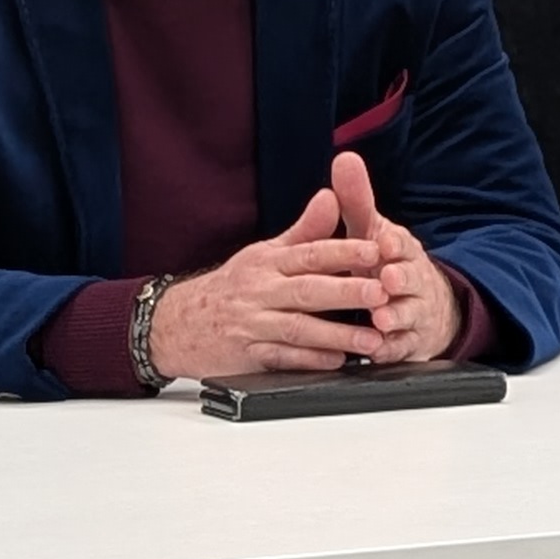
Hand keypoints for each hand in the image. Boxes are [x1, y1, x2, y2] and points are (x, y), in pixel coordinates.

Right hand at [147, 188, 388, 379]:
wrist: (177, 324)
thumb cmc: (234, 287)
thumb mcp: (266, 253)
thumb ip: (305, 231)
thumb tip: (332, 197)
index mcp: (269, 263)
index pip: (310, 253)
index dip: (343, 251)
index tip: (375, 250)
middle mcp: (261, 292)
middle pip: (307, 290)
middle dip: (346, 291)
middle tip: (382, 293)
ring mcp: (253, 325)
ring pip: (298, 328)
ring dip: (337, 335)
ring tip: (372, 339)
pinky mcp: (248, 356)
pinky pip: (283, 359)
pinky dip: (310, 361)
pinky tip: (337, 361)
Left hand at [329, 151, 462, 362]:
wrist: (426, 307)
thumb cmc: (387, 264)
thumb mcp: (371, 232)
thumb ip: (356, 199)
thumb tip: (345, 159)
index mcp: (401, 251)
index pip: (400, 243)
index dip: (393, 243)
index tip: (384, 241)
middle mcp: (412, 280)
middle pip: (410, 279)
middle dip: (400, 280)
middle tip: (387, 280)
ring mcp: (413, 312)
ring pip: (409, 314)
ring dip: (397, 317)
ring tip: (382, 320)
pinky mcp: (411, 342)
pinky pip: (403, 347)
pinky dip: (392, 349)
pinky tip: (380, 350)